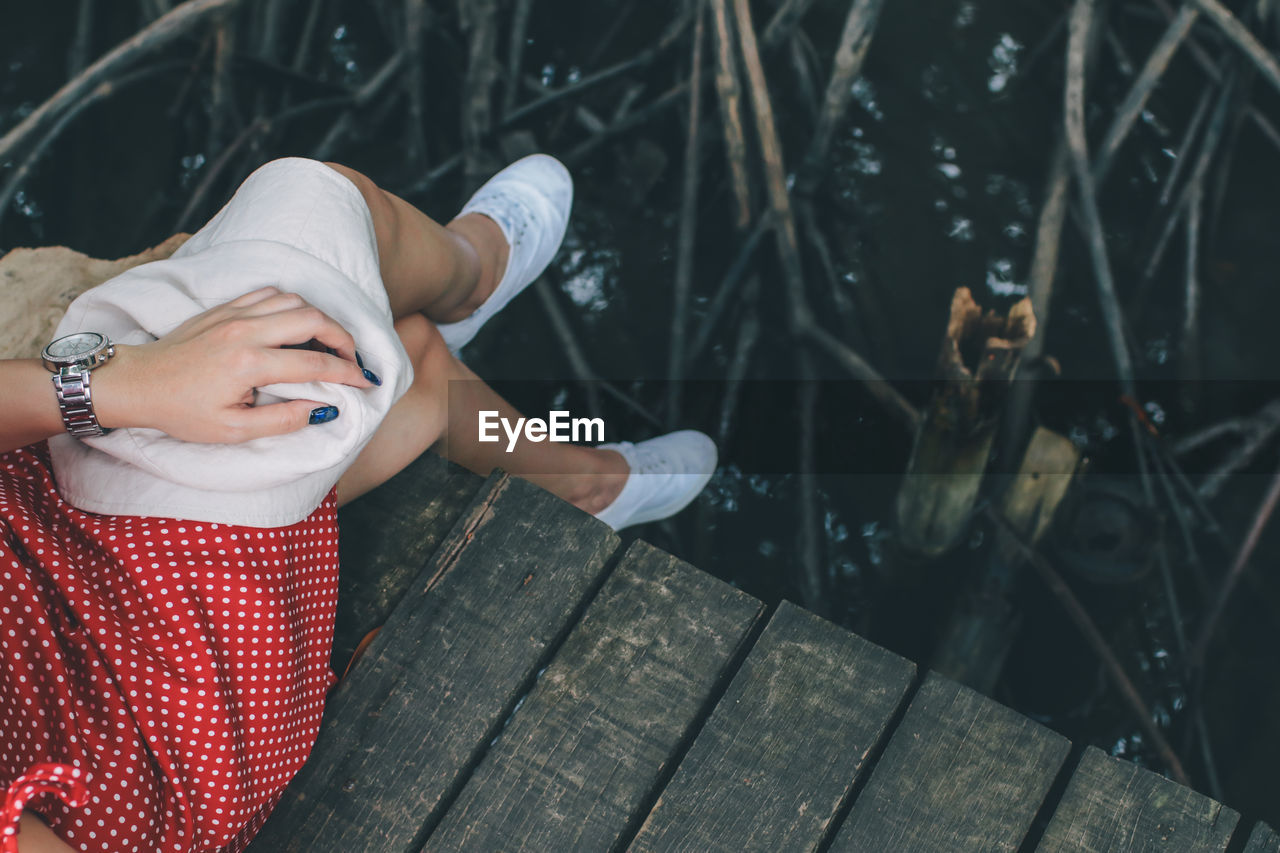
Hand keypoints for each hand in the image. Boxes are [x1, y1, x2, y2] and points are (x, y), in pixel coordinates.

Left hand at [95, 287, 374, 442]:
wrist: (138, 383)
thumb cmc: (182, 412)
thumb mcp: (233, 430)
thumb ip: (282, 420)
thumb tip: (323, 410)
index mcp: (249, 364)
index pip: (316, 364)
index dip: (348, 374)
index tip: (366, 383)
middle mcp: (246, 331)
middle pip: (313, 319)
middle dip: (344, 338)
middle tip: (353, 360)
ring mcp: (235, 314)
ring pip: (295, 300)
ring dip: (320, 319)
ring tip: (328, 343)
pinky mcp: (226, 307)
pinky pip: (271, 293)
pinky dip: (292, 305)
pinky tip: (296, 325)